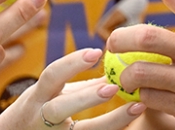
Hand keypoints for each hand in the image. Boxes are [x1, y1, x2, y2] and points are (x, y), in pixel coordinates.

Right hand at [0, 48, 144, 129]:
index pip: (51, 76)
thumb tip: (116, 67)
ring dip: (110, 121)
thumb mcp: (51, 94)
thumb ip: (80, 83)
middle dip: (87, 97)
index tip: (97, 52)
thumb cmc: (37, 111)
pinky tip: (133, 123)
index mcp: (38, 96)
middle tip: (114, 86)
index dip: (73, 63)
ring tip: (136, 107)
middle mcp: (42, 117)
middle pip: (61, 108)